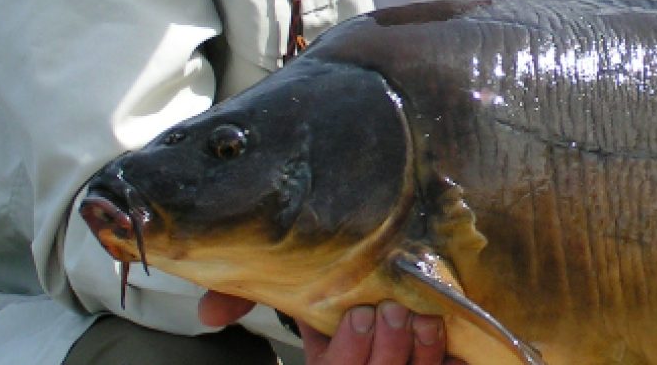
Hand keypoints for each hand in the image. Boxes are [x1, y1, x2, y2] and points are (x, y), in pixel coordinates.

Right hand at [199, 291, 463, 364]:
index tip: (359, 314)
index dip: (348, 352)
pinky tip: (448, 335)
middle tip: (390, 310)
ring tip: (424, 318)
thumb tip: (208, 312)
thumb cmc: (332, 302)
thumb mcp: (292, 301)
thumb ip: (247, 299)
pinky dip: (447, 358)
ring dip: (421, 353)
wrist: (373, 303)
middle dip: (386, 350)